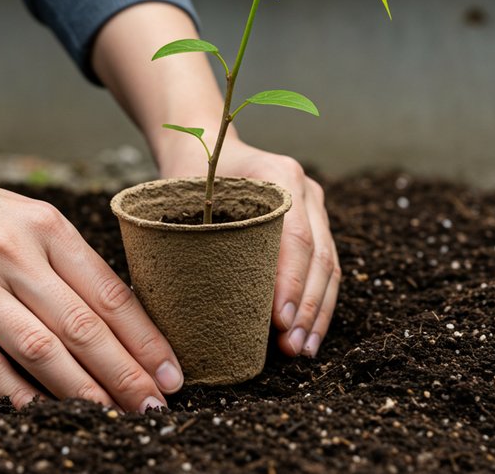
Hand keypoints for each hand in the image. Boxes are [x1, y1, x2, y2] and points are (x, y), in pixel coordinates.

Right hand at [0, 22, 182, 410]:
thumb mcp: (24, 218)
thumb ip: (66, 264)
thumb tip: (120, 324)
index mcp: (44, 226)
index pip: (108, 291)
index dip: (145, 338)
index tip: (171, 372)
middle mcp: (12, 253)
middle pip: (82, 325)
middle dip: (125, 373)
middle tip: (154, 405)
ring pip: (40, 349)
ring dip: (82, 391)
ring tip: (113, 415)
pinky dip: (18, 394)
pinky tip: (46, 413)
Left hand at [161, 140, 339, 358]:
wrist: (206, 145)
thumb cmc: (187, 174)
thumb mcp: (182, 195)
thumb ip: (183, 233)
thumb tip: (165, 301)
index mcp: (278, 174)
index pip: (294, 235)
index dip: (290, 281)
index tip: (278, 320)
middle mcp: (305, 189)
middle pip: (319, 255)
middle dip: (307, 307)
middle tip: (292, 348)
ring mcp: (315, 207)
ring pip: (329, 266)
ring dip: (318, 313)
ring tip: (302, 350)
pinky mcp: (315, 225)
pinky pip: (326, 268)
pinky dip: (319, 304)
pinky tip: (308, 335)